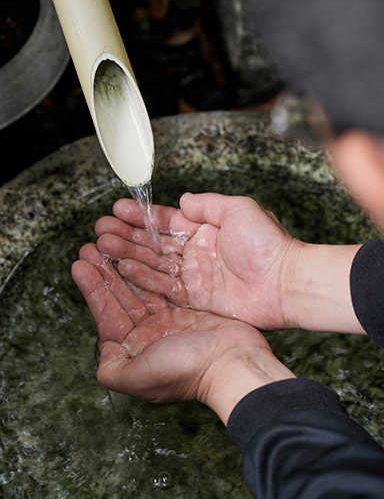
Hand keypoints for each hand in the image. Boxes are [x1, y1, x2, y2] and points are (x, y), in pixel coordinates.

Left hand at [71, 243, 294, 424]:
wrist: (233, 363)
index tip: (80, 265)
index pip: (107, 315)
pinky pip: (163, 281)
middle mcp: (150, 333)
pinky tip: (139, 250)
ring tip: (109, 242)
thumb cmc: (187, 371)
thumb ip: (112, 369)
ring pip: (140, 286)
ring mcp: (169, 319)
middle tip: (91, 246)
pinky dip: (149, 266)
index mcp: (135, 350)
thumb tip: (103, 350)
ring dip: (123, 264)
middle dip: (105, 272)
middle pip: (122, 297)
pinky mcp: (188, 306)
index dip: (93, 290)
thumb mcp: (139, 377)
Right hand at [94, 192, 363, 333]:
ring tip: (103, 247)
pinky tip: (123, 269)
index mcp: (205, 230)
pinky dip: (142, 278)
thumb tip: (183, 199)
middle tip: (102, 230)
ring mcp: (194, 277)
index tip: (118, 210)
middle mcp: (196, 253)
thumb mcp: (238, 209)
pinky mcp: (195, 298)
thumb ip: (206, 204)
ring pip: (154, 264)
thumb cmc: (268, 245)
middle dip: (127, 236)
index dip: (141, 217)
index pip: (166, 221)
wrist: (285, 283)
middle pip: (154, 244)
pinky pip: (163, 286)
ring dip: (128, 255)